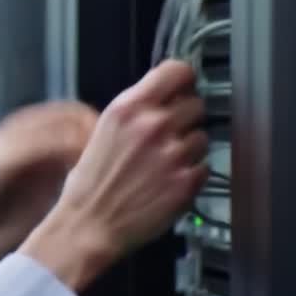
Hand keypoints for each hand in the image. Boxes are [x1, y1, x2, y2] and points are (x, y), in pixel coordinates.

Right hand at [20, 60, 207, 290]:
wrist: (89, 224)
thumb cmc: (91, 182)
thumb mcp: (105, 130)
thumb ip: (137, 109)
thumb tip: (167, 96)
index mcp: (128, 108)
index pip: (177, 71)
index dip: (184, 79)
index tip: (184, 86)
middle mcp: (152, 126)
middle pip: (196, 103)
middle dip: (186, 117)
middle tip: (170, 134)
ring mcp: (172, 154)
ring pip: (203, 136)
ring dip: (191, 147)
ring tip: (165, 162)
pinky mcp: (186, 181)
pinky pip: (205, 166)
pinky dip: (192, 173)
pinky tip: (169, 180)